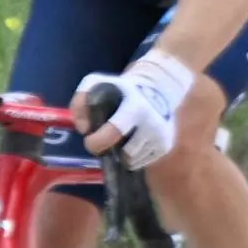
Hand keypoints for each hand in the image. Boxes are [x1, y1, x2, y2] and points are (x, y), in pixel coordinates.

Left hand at [79, 52, 193, 170]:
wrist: (159, 88)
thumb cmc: (122, 89)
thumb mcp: (97, 84)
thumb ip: (81, 101)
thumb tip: (83, 128)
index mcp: (135, 107)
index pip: (114, 132)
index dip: (97, 142)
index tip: (90, 139)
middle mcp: (152, 123)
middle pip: (126, 154)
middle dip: (110, 151)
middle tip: (106, 141)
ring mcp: (161, 136)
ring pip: (132, 161)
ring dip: (121, 155)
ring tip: (120, 139)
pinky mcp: (166, 146)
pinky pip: (142, 162)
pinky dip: (133, 157)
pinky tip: (132, 142)